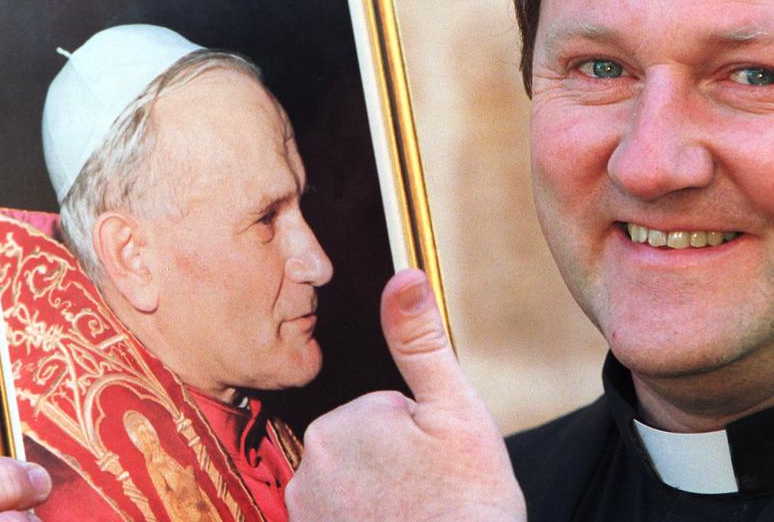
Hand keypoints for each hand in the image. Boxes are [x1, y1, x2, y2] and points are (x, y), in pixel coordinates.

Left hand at [285, 269, 525, 521]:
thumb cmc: (468, 502)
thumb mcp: (456, 412)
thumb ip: (420, 342)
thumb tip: (403, 275)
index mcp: (341, 424)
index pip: (384, 411)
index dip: (421, 436)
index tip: (441, 466)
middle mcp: (308, 468)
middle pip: (363, 447)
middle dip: (397, 464)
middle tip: (432, 492)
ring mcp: (306, 513)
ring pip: (352, 485)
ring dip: (381, 499)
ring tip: (418, 516)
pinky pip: (341, 518)